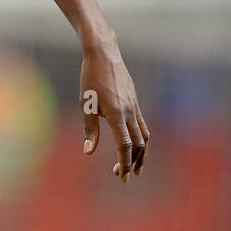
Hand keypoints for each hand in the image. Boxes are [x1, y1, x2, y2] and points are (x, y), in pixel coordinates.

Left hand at [80, 36, 148, 181]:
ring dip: (141, 153)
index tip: (122, 176)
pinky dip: (140, 138)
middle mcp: (130, 111)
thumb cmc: (91, 79)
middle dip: (132, 162)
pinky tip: (133, 145)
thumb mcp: (86, 105)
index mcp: (117, 113)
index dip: (124, 162)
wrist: (104, 54)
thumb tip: (88, 152)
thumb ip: (90, 129)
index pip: (125, 145)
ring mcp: (135, 106)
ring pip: (144, 135)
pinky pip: (142, 124)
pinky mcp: (135, 102)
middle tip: (123, 176)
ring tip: (135, 166)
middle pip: (139, 143)